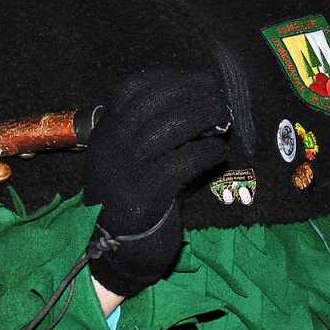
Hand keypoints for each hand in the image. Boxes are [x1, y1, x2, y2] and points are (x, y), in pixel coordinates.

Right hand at [82, 68, 230, 295]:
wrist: (116, 251)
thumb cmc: (131, 198)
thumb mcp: (129, 159)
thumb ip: (148, 131)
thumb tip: (197, 100)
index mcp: (105, 132)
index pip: (131, 88)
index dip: (168, 78)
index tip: (198, 78)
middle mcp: (111, 145)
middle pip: (153, 101)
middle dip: (191, 91)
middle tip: (219, 93)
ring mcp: (126, 168)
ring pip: (169, 126)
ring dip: (203, 115)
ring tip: (224, 117)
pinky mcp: (146, 193)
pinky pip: (183, 161)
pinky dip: (206, 151)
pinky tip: (218, 152)